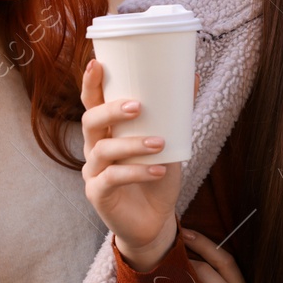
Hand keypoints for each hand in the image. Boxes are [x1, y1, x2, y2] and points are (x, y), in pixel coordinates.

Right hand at [80, 59, 183, 269]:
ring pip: (103, 150)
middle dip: (112, 111)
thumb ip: (174, 114)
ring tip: (159, 143)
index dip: (90, 83)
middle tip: (139, 106)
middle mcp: (94, 149)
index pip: (92, 103)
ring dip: (133, 144)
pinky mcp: (98, 195)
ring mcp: (93, 172)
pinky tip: (158, 171)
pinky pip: (113, 179)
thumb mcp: (169, 142)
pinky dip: (137, 172)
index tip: (96, 62)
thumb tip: (191, 76)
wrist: (155, 220)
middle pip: (90, 122)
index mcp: (107, 132)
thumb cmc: (157, 176)